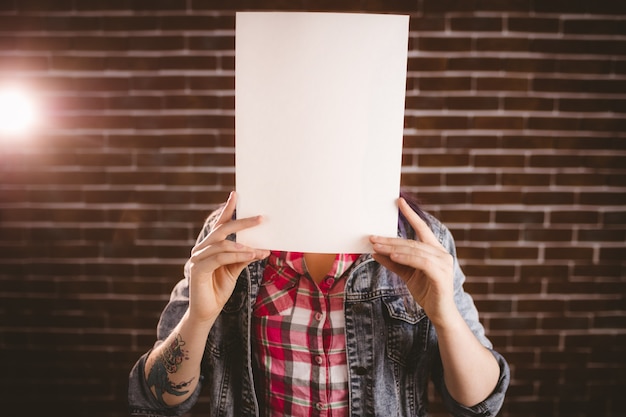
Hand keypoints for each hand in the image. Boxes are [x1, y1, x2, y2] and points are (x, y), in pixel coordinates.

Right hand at [186, 191, 268, 323]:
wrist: (206, 312)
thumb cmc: (219, 289)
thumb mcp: (235, 270)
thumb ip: (244, 257)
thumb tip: (263, 248)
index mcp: (210, 246)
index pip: (219, 224)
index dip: (227, 209)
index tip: (236, 195)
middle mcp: (201, 249)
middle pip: (222, 230)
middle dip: (243, 222)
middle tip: (262, 218)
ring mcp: (197, 258)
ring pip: (222, 244)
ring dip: (244, 245)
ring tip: (260, 248)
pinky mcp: (197, 269)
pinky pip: (220, 258)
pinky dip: (237, 255)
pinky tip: (250, 256)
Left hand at [370, 198, 455, 324]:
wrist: (440, 314)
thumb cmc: (426, 292)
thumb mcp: (406, 274)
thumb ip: (393, 262)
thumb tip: (375, 252)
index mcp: (435, 250)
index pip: (422, 229)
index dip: (411, 215)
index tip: (399, 202)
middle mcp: (441, 254)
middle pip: (413, 241)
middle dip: (390, 239)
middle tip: (372, 237)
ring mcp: (443, 264)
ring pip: (415, 250)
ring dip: (394, 248)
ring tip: (377, 246)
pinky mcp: (441, 275)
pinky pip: (421, 262)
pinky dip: (406, 257)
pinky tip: (392, 256)